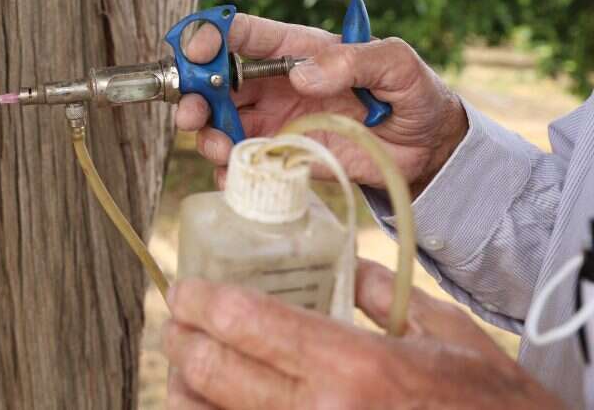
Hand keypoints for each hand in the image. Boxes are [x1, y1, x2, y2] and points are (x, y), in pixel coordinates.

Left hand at [162, 260, 563, 409]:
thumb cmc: (489, 404)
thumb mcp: (448, 336)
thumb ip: (384, 296)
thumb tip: (346, 268)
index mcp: (355, 365)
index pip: (248, 321)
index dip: (202, 301)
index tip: (184, 290)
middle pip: (215, 372)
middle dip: (180, 341)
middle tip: (174, 321)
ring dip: (185, 390)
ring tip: (182, 367)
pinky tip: (213, 405)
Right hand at [176, 14, 466, 192]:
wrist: (427, 147)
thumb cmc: (412, 92)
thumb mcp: (396, 64)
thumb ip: (354, 60)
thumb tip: (302, 75)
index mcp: (294, 50)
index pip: (239, 34)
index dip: (208, 36)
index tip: (195, 52)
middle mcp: (273, 84)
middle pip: (213, 81)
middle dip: (192, 93)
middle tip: (192, 113)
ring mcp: (274, 122)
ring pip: (219, 123)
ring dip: (208, 134)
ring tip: (222, 149)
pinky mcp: (282, 157)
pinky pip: (243, 163)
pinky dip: (230, 171)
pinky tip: (237, 177)